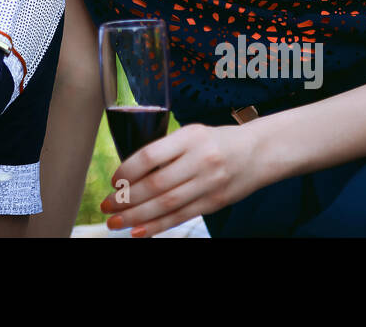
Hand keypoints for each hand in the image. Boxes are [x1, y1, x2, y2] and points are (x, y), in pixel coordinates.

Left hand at [99, 122, 270, 236]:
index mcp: (190, 137)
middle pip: (156, 184)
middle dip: (127, 198)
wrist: (260, 151)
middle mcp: (200, 160)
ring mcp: (209, 183)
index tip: (113, 181)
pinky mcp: (214, 202)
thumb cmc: (217, 141)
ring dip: (137, 216)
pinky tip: (139, 231)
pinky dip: (158, 226)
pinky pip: (182, 217)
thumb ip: (166, 150)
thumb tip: (130, 172)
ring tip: (115, 223)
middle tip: (106, 206)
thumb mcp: (191, 133)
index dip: (128, 171)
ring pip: (167, 204)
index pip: (150, 155)